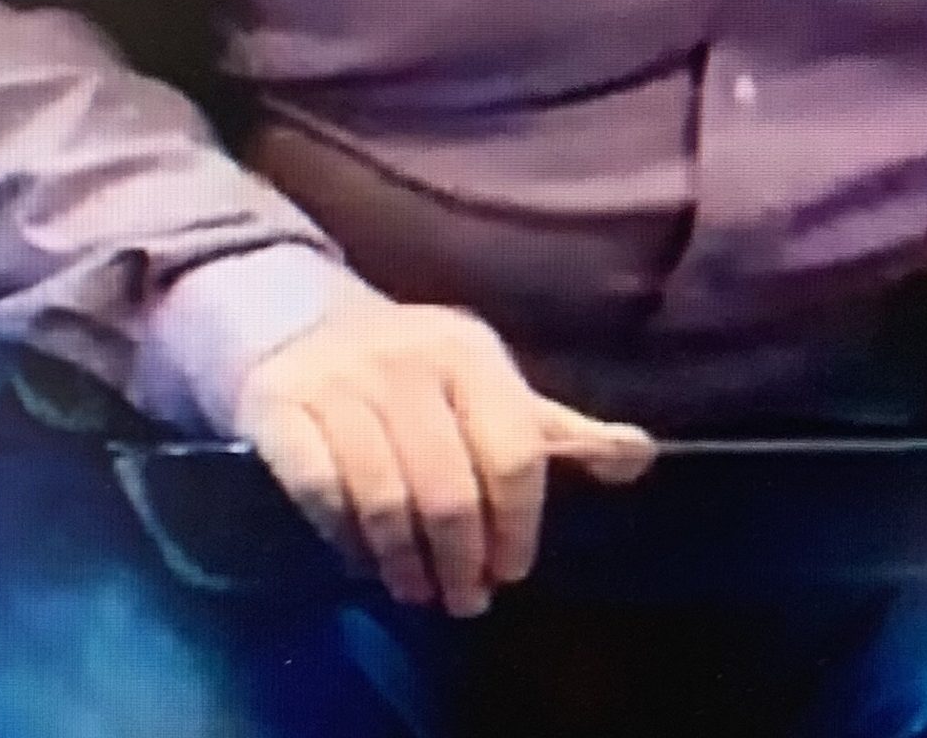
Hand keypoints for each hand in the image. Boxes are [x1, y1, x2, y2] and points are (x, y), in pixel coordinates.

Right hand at [232, 287, 653, 613]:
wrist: (300, 327)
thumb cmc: (414, 372)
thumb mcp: (486, 386)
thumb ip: (556, 430)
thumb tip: (642, 457)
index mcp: (469, 352)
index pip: (514, 449)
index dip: (519, 523)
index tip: (513, 569)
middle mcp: (408, 360)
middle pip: (450, 486)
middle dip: (463, 559)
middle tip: (468, 598)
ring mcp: (341, 383)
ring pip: (386, 496)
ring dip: (405, 562)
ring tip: (419, 591)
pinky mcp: (283, 411)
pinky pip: (322, 492)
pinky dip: (346, 537)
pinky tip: (362, 558)